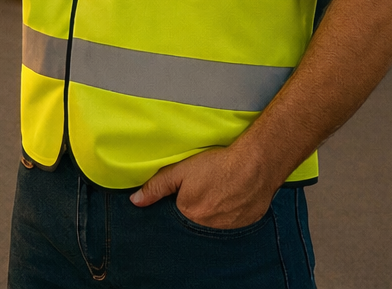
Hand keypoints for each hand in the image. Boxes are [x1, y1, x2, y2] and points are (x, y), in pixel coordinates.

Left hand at [128, 146, 279, 229]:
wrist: (256, 163)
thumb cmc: (218, 165)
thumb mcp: (181, 170)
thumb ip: (157, 186)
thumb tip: (135, 201)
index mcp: (190, 215)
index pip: (177, 216)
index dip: (180, 203)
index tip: (187, 193)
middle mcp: (209, 226)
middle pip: (196, 220)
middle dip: (197, 208)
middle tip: (206, 190)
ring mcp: (230, 227)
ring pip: (215, 222)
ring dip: (214, 211)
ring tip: (219, 191)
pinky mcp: (247, 223)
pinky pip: (233, 221)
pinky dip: (231, 212)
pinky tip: (233, 196)